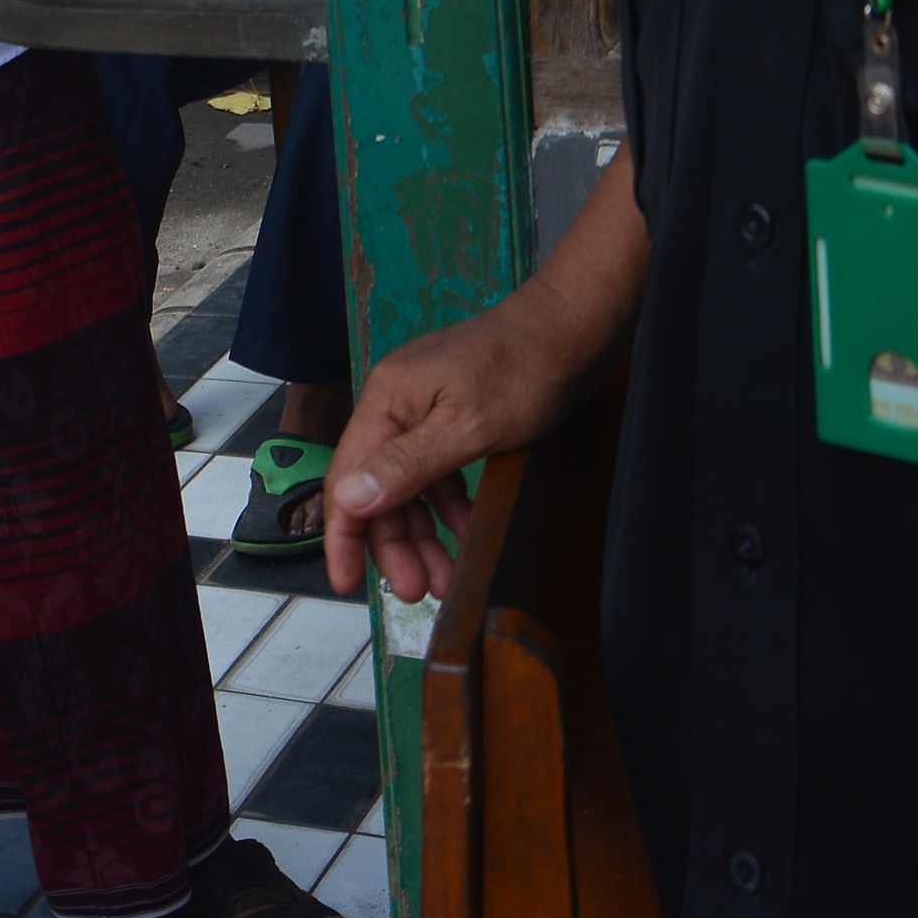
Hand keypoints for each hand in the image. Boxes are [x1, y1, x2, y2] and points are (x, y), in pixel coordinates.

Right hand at [318, 305, 576, 603]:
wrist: (574, 327)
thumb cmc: (523, 369)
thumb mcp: (466, 427)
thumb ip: (406, 466)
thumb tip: (349, 500)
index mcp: (387, 402)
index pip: (346, 480)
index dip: (343, 536)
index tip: (345, 584)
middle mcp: (398, 405)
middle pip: (378, 490)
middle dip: (394, 545)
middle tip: (420, 590)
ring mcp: (427, 410)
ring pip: (410, 487)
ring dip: (424, 534)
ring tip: (447, 576)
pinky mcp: (456, 416)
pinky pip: (438, 473)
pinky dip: (450, 507)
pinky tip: (469, 530)